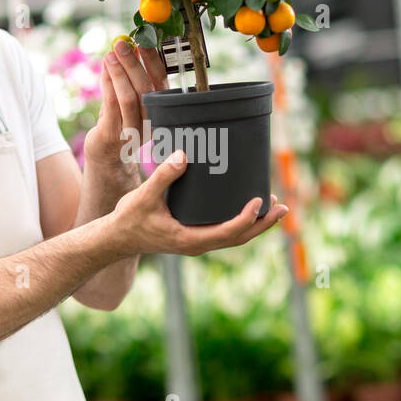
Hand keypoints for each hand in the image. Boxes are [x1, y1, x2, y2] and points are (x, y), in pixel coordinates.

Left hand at [82, 38, 168, 178]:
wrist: (108, 158)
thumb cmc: (120, 123)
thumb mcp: (131, 101)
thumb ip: (132, 78)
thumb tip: (129, 46)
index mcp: (160, 111)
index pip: (161, 83)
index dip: (153, 61)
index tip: (145, 41)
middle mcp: (150, 122)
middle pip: (145, 89)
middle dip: (133, 63)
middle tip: (122, 44)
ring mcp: (132, 131)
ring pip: (128, 98)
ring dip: (119, 72)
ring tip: (111, 53)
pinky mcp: (112, 135)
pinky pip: (110, 106)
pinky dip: (107, 83)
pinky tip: (105, 69)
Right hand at [109, 150, 288, 255]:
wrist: (117, 238)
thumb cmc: (129, 219)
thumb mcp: (144, 196)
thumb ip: (164, 176)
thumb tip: (183, 155)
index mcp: (190, 239)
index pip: (227, 233)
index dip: (246, 218)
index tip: (259, 201)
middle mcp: (198, 244)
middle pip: (239, 238)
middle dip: (263, 224)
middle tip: (283, 207)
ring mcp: (197, 241)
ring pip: (234, 237)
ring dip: (256, 224)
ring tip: (274, 207)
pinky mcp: (194, 236)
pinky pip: (225, 232)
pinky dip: (241, 223)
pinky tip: (248, 209)